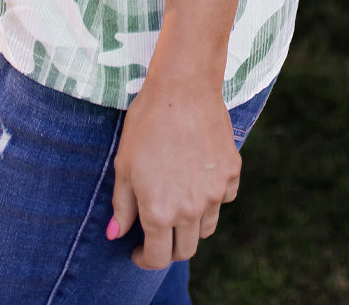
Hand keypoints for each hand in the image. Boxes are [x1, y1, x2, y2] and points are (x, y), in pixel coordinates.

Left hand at [107, 73, 240, 269]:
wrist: (182, 88)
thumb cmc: (146, 123)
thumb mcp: (124, 165)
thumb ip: (122, 205)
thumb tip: (116, 234)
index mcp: (159, 212)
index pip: (158, 257)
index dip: (145, 260)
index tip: (138, 251)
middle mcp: (190, 209)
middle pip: (186, 250)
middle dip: (170, 246)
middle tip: (158, 230)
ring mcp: (214, 192)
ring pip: (207, 227)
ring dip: (192, 225)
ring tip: (179, 203)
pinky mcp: (232, 172)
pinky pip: (224, 198)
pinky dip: (213, 198)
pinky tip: (200, 178)